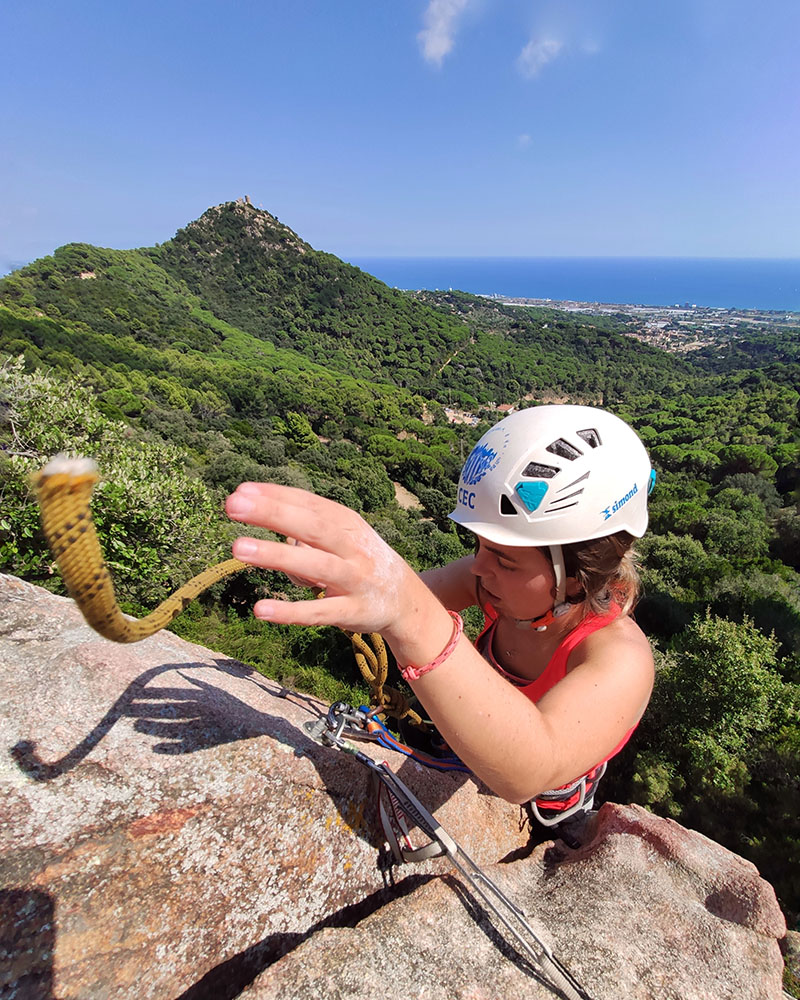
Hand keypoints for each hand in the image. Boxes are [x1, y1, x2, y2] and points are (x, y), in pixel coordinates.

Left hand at [226, 482, 411, 634]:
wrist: (404, 598)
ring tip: (237, 548)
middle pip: (311, 526)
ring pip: (314, 565)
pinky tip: (261, 609)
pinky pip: (318, 611)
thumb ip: (303, 518)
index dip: (276, 496)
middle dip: (273, 514)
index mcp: (347, 522)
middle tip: (233, 505)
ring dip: (276, 556)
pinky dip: (291, 611)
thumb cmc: (358, 558)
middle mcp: (352, 546)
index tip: (240, 490)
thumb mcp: (340, 533)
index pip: (308, 503)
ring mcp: (354, 579)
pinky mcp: (352, 611)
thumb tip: (255, 501)